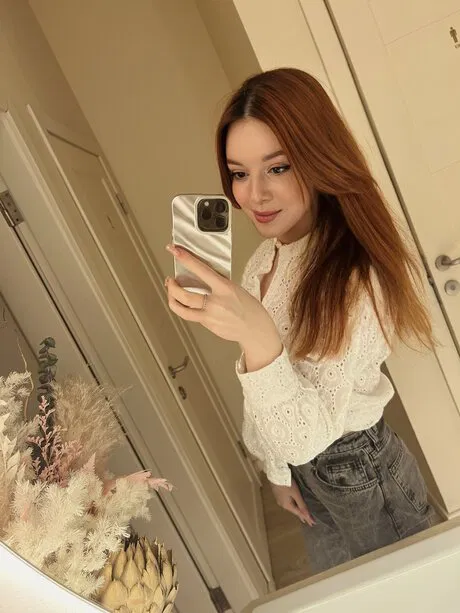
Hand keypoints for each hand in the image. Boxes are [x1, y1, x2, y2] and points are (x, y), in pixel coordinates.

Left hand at [165, 245, 282, 369]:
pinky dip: (188, 310)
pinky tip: (190, 306)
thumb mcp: (236, 289)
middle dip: (171, 286)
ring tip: (171, 294)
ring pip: (182, 309)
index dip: (185, 259)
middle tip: (170, 281)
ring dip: (172, 300)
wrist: (257, 331)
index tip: (175, 250)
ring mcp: (210, 317)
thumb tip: (202, 277)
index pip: (200, 270)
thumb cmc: (250, 309)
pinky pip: (193, 317)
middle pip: (183, 294)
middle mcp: (215, 303)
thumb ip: (219, 284)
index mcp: (225, 288)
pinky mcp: (209, 327)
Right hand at [271, 479, 314, 525]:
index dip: (307, 518)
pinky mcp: (278, 495)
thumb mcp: (296, 494)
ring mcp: (279, 500)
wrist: (275, 474)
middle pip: (294, 511)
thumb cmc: (287, 484)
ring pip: (291, 507)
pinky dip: (293, 506)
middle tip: (309, 522)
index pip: (299, 513)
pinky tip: (294, 505)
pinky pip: (288, 503)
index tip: (313, 524)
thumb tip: (307, 515)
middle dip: (302, 516)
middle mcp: (282, 504)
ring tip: (302, 515)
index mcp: (287, 505)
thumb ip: (301, 504)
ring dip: (297, 511)